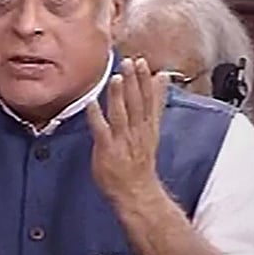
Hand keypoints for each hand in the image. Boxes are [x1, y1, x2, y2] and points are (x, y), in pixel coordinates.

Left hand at [85, 57, 168, 200]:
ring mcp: (122, 141)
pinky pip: (102, 131)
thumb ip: (156, 102)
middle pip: (137, 104)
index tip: (143, 62)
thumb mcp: (152, 127)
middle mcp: (137, 131)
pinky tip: (92, 103)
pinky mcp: (107, 150)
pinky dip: (97, 116)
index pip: (149, 99)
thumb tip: (162, 78)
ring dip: (119, 96)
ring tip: (116, 78)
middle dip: (134, 83)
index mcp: (148, 125)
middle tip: (129, 63)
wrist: (136, 191)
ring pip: (121, 115)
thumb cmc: (140, 159)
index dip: (146, 81)